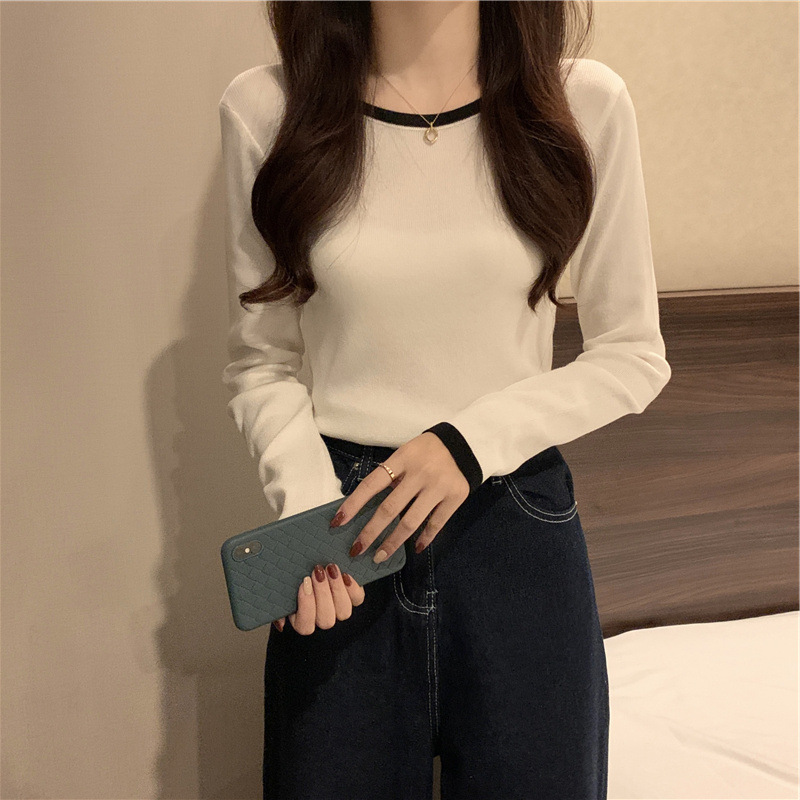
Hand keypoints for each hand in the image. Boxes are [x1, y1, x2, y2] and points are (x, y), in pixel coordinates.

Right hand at [271, 563, 364, 635]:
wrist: (313, 563)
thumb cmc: (293, 579)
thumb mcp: (282, 590)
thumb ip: (278, 606)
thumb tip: (281, 624)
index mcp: (302, 621)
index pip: (305, 626)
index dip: (306, 607)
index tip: (303, 584)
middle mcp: (322, 619)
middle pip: (326, 620)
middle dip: (322, 594)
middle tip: (316, 572)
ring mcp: (339, 610)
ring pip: (343, 612)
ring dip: (336, 589)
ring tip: (330, 569)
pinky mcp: (353, 598)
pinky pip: (357, 599)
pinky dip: (353, 588)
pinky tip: (345, 574)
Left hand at [330, 432, 469, 561]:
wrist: (464, 445)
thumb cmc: (426, 451)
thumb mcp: (405, 454)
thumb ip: (391, 476)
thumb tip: (368, 506)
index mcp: (402, 459)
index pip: (371, 484)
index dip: (353, 504)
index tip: (338, 522)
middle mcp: (419, 473)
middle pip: (389, 508)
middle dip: (370, 532)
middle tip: (356, 550)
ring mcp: (438, 487)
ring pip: (410, 521)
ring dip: (392, 542)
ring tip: (379, 557)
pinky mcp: (455, 498)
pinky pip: (436, 524)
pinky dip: (424, 538)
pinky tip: (413, 548)